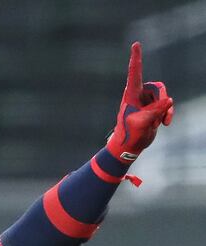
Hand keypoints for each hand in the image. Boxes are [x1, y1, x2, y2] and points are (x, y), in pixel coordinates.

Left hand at [106, 42, 174, 162]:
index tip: (135, 44)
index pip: (135, 73)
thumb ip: (155, 110)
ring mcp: (146, 102)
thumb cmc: (130, 134)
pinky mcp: (153, 108)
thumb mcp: (143, 123)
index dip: (136, 58)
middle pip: (158, 88)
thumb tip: (169, 100)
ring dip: (165, 110)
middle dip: (162, 101)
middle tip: (160, 116)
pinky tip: (164, 124)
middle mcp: (138, 95)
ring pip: (164, 97)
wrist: (130, 146)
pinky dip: (167, 114)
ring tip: (160, 123)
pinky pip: (166, 105)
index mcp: (131, 95)